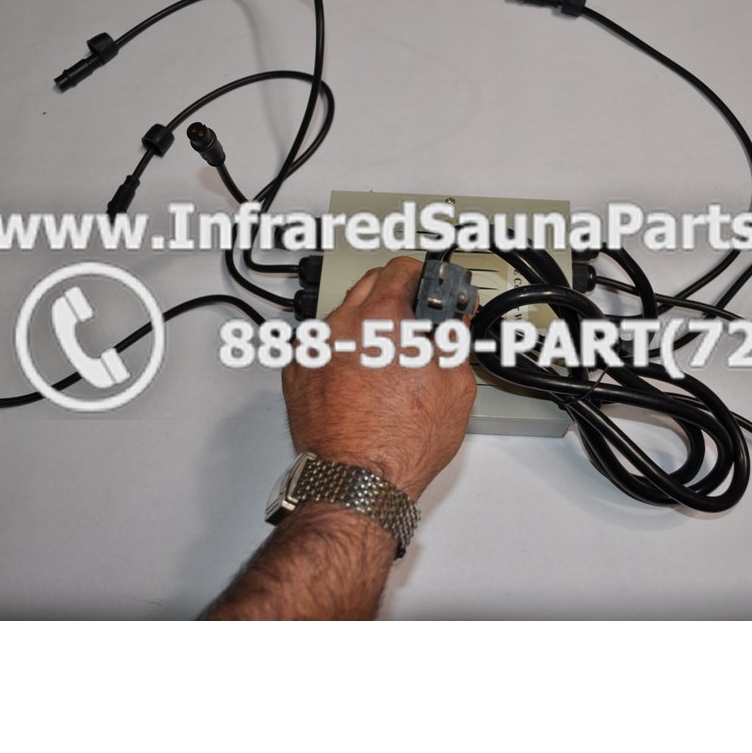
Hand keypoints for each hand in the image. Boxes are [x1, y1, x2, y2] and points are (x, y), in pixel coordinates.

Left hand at [282, 257, 477, 500]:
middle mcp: (341, 326)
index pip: (401, 269)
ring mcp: (313, 348)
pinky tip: (357, 379)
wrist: (356, 483)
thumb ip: (453, 341)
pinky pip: (320, 346)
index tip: (430, 287)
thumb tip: (453, 323)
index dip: (422, 276)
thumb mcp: (454, 387)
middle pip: (368, 284)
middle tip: (411, 320)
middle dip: (393, 295)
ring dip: (363, 326)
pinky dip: (338, 353)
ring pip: (341, 316)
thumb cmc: (400, 444)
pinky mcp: (296, 372)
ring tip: (384, 361)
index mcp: (381, 319)